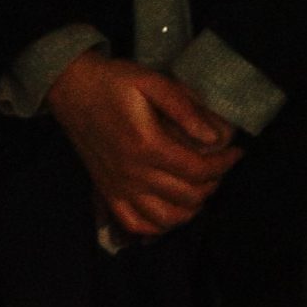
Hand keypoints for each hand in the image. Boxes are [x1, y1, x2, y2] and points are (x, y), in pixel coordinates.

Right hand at [46, 52, 239, 240]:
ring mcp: (118, 187)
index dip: (224, 164)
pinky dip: (158, 225)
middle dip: (213, 183)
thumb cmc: (113, 81)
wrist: (70, 88)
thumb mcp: (151, 81)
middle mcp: (133, 173)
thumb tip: (215, 137)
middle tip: (220, 166)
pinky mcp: (107, 192)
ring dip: (191, 208)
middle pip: (188, 196)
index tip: (237, 152)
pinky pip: (136, 223)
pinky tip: (170, 210)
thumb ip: (184, 108)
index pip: (198, 170)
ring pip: (166, 218)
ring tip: (200, 187)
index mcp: (147, 145)